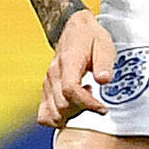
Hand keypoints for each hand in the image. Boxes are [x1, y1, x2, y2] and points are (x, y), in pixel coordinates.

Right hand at [38, 12, 118, 128]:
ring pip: (53, 113)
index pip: (70, 90)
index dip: (87, 103)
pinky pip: (44, 114)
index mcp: (68, 62)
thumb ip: (104, 63)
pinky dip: (57, 118)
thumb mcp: (105, 45)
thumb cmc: (91, 38)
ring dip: (71, 115)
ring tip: (85, 102)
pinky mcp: (46, 90)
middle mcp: (53, 74)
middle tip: (98, 103)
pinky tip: (72, 108)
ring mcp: (47, 83)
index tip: (103, 108)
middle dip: (83, 109)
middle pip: (62, 105)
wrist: (76, 30)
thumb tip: (104, 80)